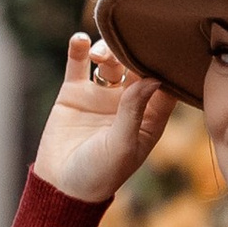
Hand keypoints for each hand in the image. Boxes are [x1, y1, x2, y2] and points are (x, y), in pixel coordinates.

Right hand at [35, 32, 173, 206]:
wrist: (61, 186)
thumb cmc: (100, 174)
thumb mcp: (122, 144)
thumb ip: (134, 111)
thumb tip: (153, 79)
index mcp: (150, 118)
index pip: (165, 85)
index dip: (166, 66)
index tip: (166, 46)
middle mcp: (129, 103)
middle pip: (137, 66)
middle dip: (134, 51)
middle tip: (128, 44)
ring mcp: (102, 95)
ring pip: (111, 62)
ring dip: (108, 51)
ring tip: (100, 54)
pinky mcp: (75, 92)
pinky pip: (79, 63)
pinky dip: (80, 49)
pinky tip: (80, 41)